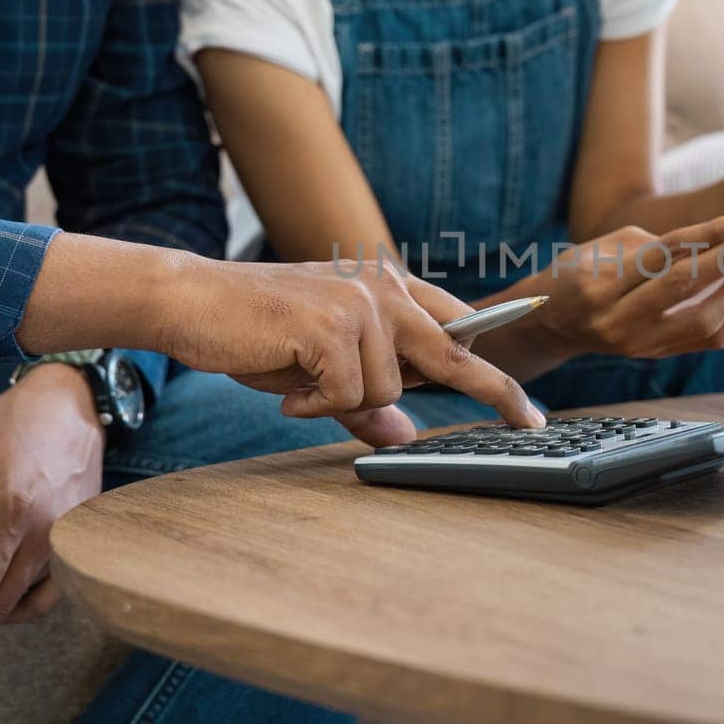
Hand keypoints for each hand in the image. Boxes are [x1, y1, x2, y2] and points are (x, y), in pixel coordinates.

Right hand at [155, 259, 542, 444]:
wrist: (194, 300)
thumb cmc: (258, 332)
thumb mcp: (320, 368)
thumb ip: (365, 398)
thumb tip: (403, 435)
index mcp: (388, 289)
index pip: (457, 329)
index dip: (494, 371)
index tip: (527, 409)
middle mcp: (382, 288)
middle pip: (454, 351)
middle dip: (494, 392)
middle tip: (528, 422)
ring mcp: (359, 303)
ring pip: (386, 387)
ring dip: (342, 401)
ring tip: (300, 382)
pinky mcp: (331, 324)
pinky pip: (347, 393)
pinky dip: (315, 404)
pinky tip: (287, 389)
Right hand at [511, 213, 723, 364]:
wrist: (555, 320)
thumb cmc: (584, 270)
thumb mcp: (612, 244)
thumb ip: (665, 244)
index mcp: (600, 284)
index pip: (667, 254)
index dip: (713, 234)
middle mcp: (618, 320)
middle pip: (687, 287)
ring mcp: (639, 345)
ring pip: (706, 319)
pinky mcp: (656, 356)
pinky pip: (709, 337)